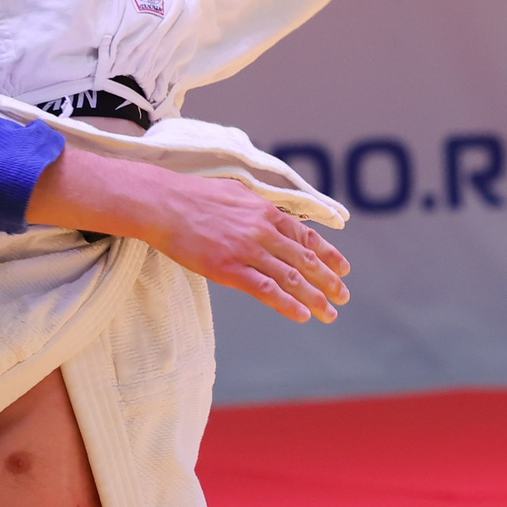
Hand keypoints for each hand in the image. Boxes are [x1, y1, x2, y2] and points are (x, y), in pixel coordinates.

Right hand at [150, 173, 350, 322]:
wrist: (163, 204)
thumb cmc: (193, 196)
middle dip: (329, 281)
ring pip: (291, 277)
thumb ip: (257, 206)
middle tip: (343, 297)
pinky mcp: (229, 269)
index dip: (329, 254)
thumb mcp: (235, 192)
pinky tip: (302, 315)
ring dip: (315, 298)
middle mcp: (263, 231)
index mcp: (266, 212)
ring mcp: (247, 251)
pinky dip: (287, 304)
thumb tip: (269, 212)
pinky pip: (266, 289)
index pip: (307, 236)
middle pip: (306, 260)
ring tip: (329, 313)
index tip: (343, 268)